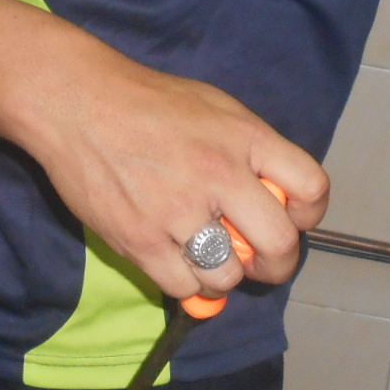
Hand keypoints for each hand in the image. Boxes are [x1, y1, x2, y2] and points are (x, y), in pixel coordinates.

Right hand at [10, 42, 328, 302]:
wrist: (78, 102)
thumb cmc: (149, 103)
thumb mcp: (216, 108)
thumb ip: (251, 152)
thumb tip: (274, 203)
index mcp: (246, 138)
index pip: (311, 188)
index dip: (309, 215)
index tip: (293, 219)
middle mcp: (220, 175)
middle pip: (280, 245)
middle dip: (277, 264)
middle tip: (261, 262)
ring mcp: (179, 211)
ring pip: (228, 274)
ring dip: (223, 274)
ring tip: (208, 258)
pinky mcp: (140, 239)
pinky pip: (182, 286)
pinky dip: (185, 283)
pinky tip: (177, 261)